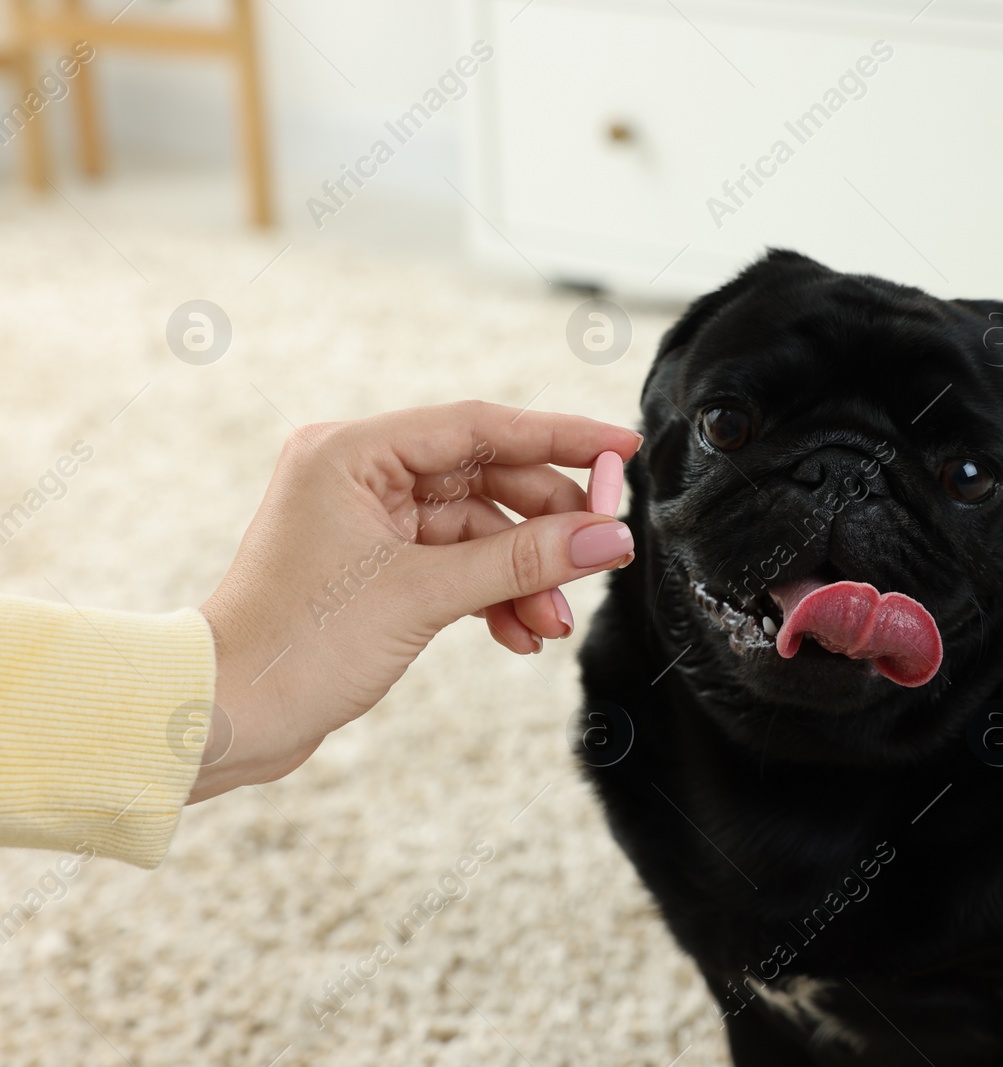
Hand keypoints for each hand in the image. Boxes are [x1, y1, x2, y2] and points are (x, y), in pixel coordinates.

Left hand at [190, 401, 640, 802]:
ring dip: (523, 574)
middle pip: (487, 478)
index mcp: (353, 452)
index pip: (481, 426)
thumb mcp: (424, 596)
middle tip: (602, 555)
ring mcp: (368, 521)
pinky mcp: (375, 567)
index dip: (561, 437)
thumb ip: (523, 561)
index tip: (623, 449)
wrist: (224, 717)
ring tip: (553, 622)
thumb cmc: (296, 646)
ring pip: (478, 530)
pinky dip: (493, 596)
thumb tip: (607, 538)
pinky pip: (457, 565)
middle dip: (545, 527)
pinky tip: (519, 633)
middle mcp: (360, 474)